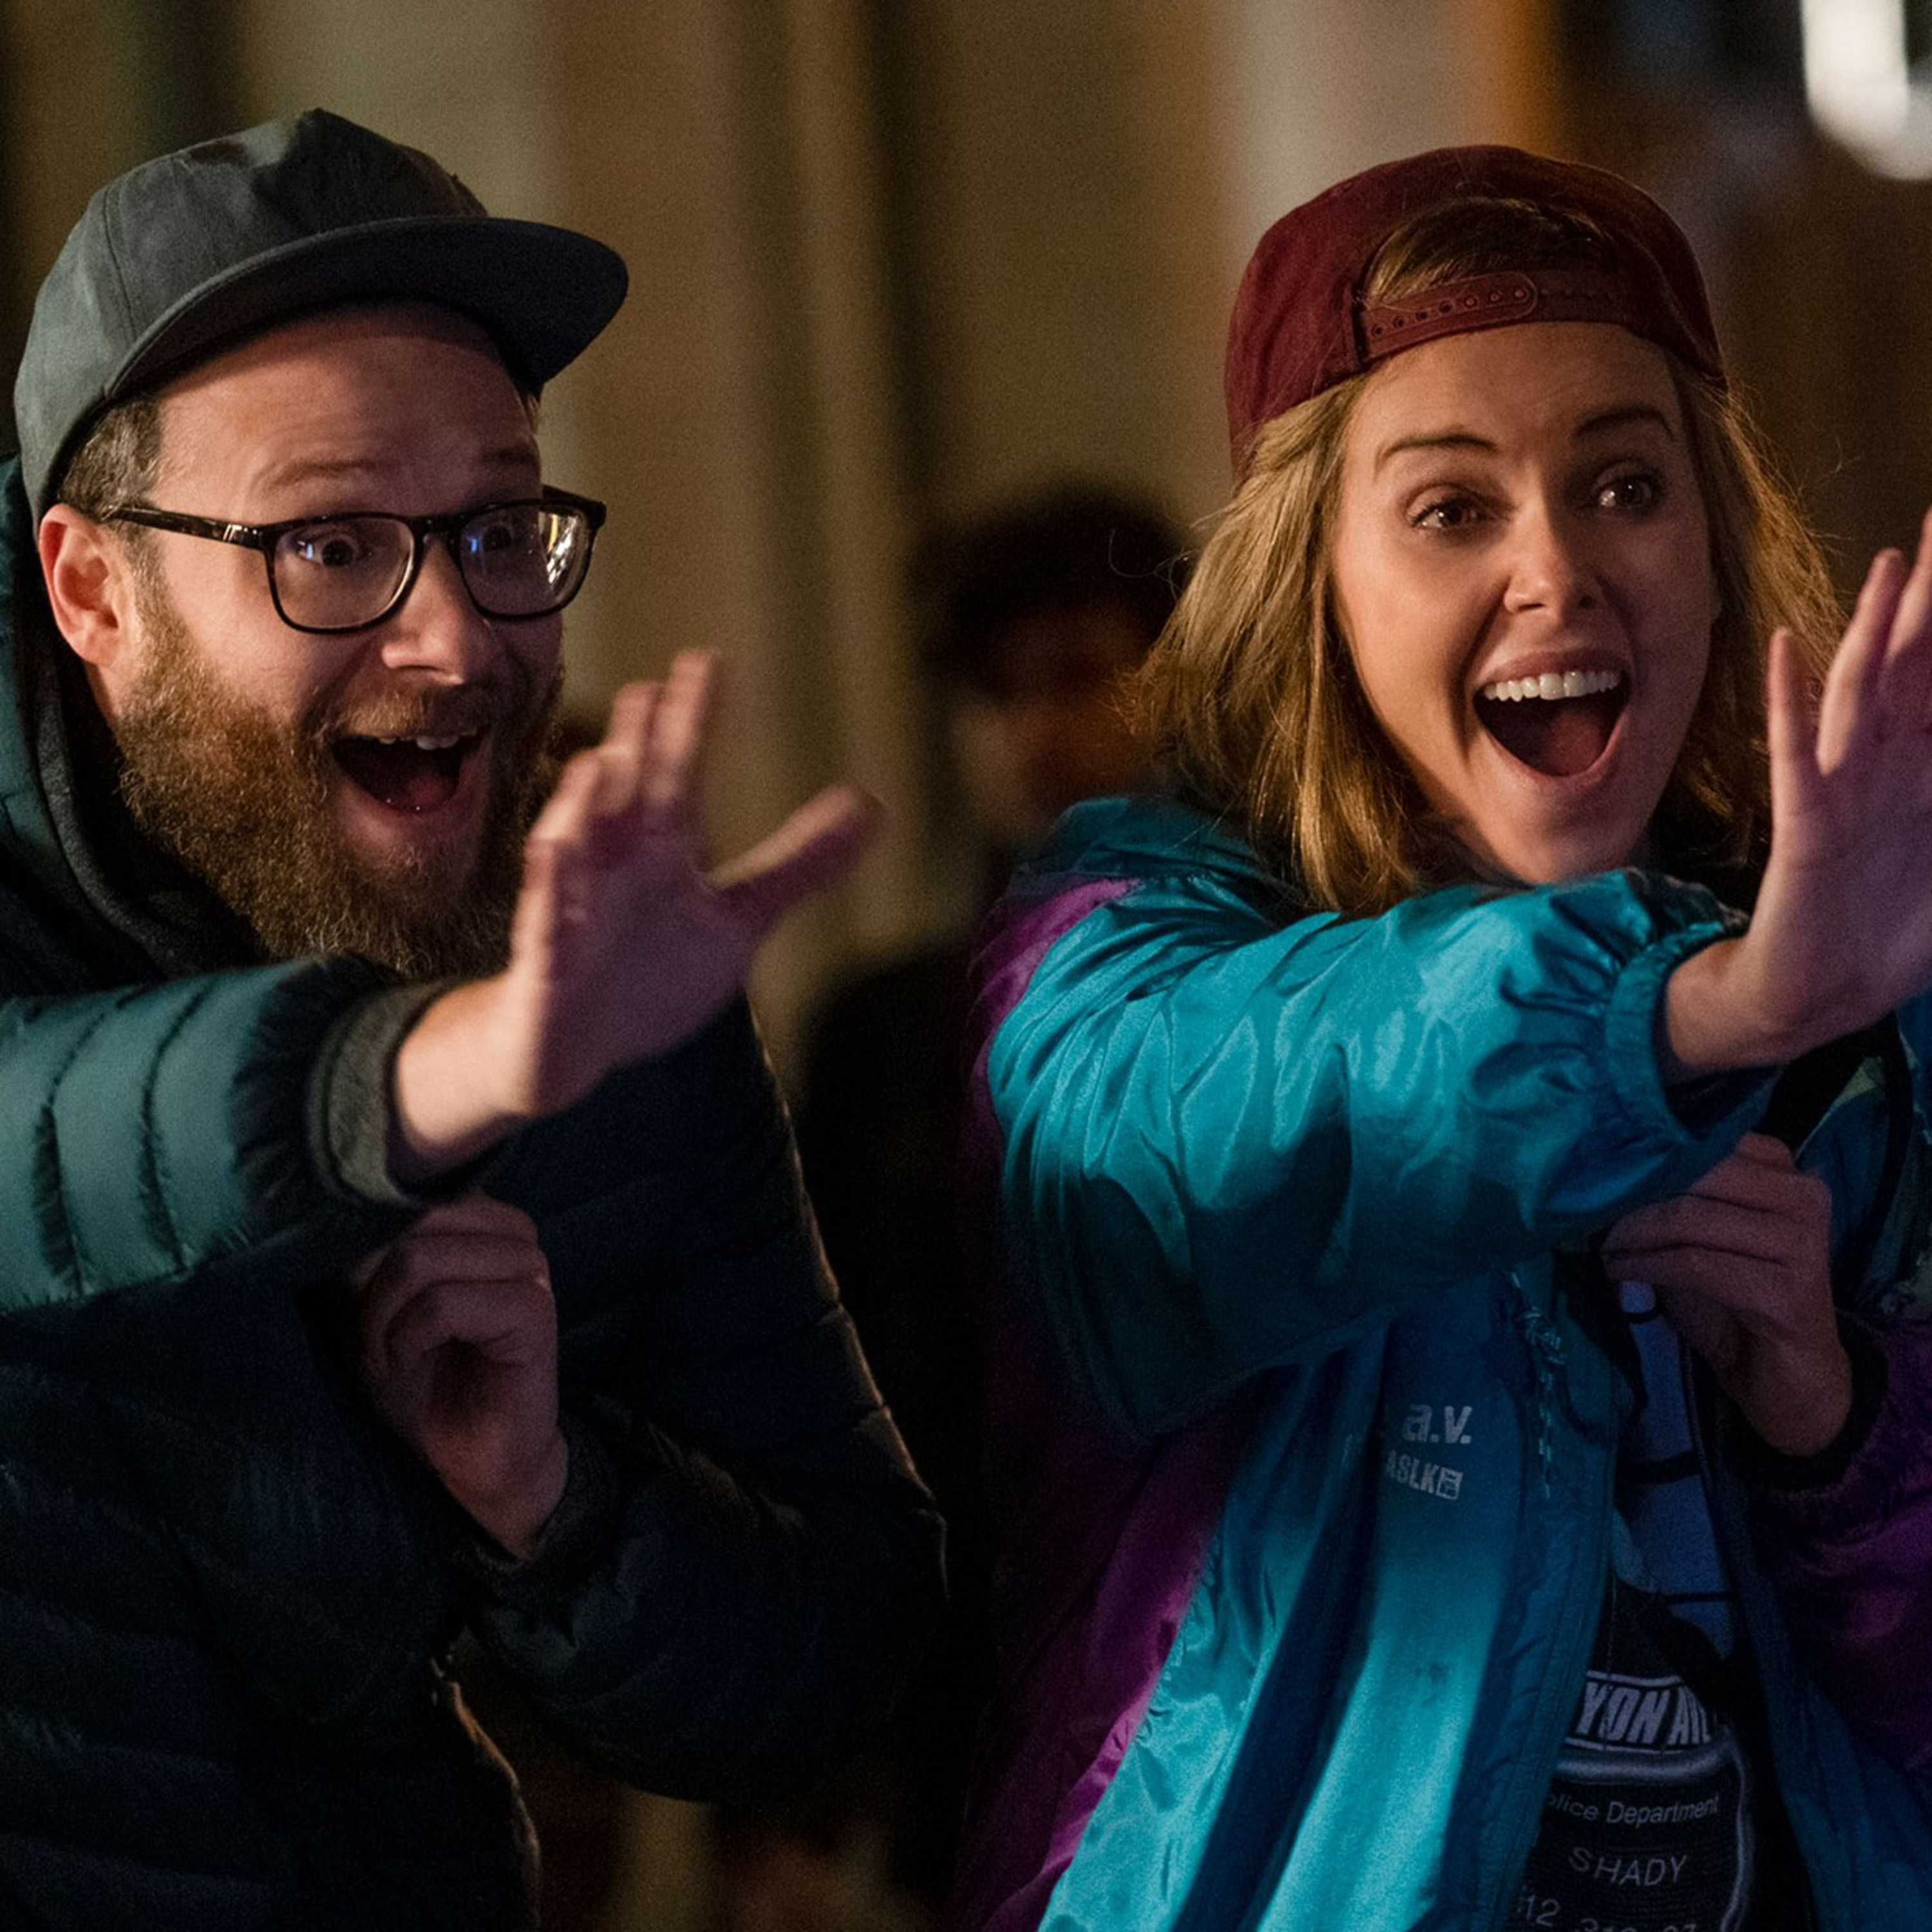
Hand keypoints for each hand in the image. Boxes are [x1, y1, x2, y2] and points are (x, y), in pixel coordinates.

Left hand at [354, 1193, 566, 1557]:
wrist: (473, 1459)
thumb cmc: (420, 1383)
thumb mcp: (372, 1308)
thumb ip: (361, 1258)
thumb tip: (322, 1214)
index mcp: (476, 1216)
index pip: (399, 1194)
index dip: (355, 1248)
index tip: (346, 1302)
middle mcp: (510, 1230)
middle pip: (405, 1222)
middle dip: (366, 1289)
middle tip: (367, 1344)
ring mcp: (528, 1266)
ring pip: (418, 1259)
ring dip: (381, 1320)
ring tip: (385, 1359)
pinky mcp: (534, 1308)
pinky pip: (441, 1303)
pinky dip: (405, 1340)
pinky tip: (404, 1366)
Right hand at [391, 651, 878, 1172]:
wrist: (575, 1052)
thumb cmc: (649, 975)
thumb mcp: (740, 918)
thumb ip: (800, 864)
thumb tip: (874, 807)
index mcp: (661, 852)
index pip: (678, 775)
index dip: (690, 721)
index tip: (705, 661)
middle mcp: (614, 868)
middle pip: (626, 799)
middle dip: (635, 748)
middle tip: (645, 691)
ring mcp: (574, 910)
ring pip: (575, 850)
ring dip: (582, 808)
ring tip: (599, 763)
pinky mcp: (547, 962)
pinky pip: (544, 923)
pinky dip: (549, 892)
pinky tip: (550, 853)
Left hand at [1600, 1133, 1850, 1455]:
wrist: (1789, 1378)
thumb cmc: (1736, 1300)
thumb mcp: (1698, 1237)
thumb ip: (1670, 1199)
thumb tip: (1605, 1171)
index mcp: (1783, 1169)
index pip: (1706, 1137)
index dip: (1646, 1151)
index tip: (1599, 1167)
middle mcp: (1802, 1194)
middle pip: (1696, 1171)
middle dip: (1634, 1191)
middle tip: (1591, 1208)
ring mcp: (1802, 1241)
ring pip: (1690, 1218)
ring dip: (1632, 1233)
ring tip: (1603, 1245)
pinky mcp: (1789, 1290)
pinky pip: (1696, 1264)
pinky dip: (1647, 1266)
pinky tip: (1619, 1272)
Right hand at [1667, 510, 1931, 1073]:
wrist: (1819, 998)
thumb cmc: (1890, 938)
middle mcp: (1889, 767)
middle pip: (1917, 664)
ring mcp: (1843, 790)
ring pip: (1861, 693)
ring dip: (1873, 629)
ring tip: (1889, 566)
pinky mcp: (1807, 825)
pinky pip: (1796, 755)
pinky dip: (1791, 703)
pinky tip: (1786, 651)